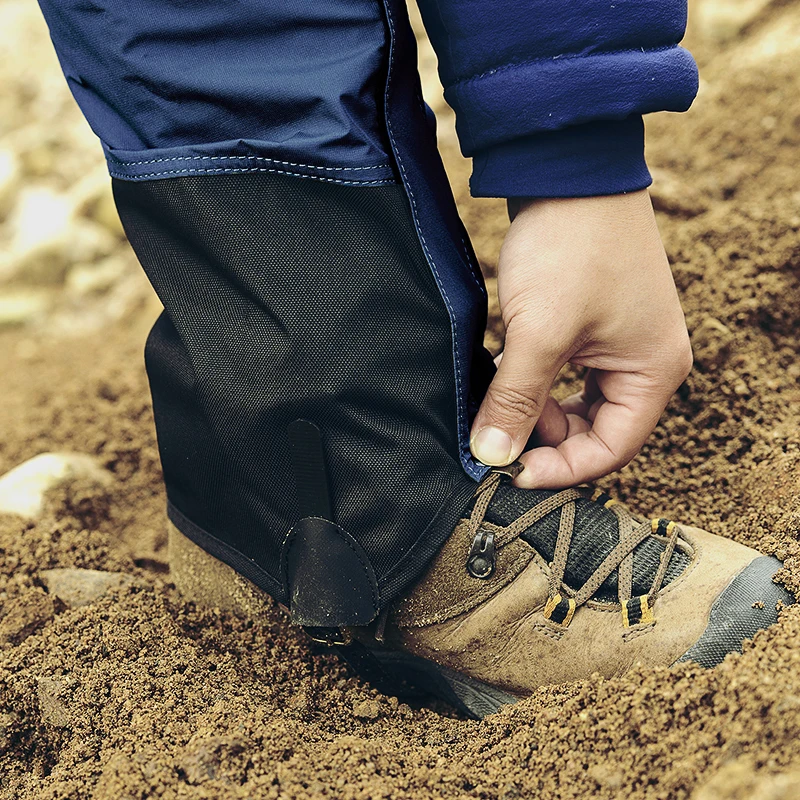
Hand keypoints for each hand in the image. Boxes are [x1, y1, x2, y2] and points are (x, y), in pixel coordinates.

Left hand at [469, 190, 691, 488]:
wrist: (569, 170)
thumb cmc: (569, 248)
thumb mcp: (538, 334)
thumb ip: (516, 401)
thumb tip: (492, 457)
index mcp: (653, 373)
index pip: (611, 450)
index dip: (559, 468)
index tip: (509, 472)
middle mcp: (646, 363)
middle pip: (595, 431)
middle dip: (546, 437)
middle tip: (500, 429)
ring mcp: (620, 343)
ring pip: (576, 404)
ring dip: (538, 408)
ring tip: (502, 391)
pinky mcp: (594, 325)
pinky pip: (567, 374)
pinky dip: (537, 382)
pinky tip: (508, 369)